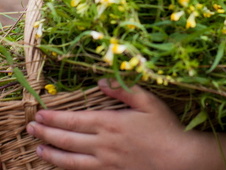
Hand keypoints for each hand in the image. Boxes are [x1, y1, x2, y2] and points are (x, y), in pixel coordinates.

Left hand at [26, 81, 190, 169]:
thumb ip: (123, 90)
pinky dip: (68, 169)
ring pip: (70, 160)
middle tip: (31, 128)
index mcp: (110, 122)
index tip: (40, 114)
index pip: (74, 120)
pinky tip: (62, 165)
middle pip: (67, 139)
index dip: (55, 118)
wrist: (178, 161)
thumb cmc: (165, 129)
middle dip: (46, 133)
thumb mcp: (148, 101)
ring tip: (38, 149)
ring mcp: (105, 163)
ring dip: (52, 154)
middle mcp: (103, 144)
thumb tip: (101, 81)